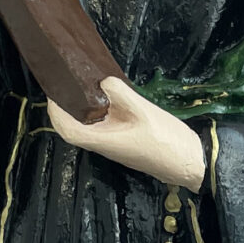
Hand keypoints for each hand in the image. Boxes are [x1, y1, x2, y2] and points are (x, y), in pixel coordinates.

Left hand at [48, 75, 205, 190]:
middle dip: (65, 110)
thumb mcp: (143, 111)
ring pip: (89, 129)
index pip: (69, 130)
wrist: (189, 162)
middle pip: (75, 130)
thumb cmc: (166, 140)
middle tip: (65, 86)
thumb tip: (103, 81)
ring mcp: (115, 146)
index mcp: (104, 140)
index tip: (53, 94)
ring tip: (82, 88)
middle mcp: (105, 146)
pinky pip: (103, 129)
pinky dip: (97, 114)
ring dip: (81, 112)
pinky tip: (106, 100)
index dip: (56, 113)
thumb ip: (120, 94)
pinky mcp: (124, 144)